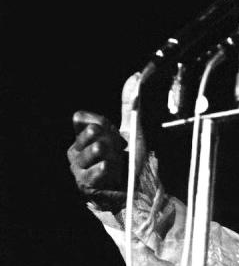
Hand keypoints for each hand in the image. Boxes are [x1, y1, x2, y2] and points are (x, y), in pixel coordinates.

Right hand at [66, 73, 146, 209]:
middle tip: (119, 151)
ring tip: (117, 163)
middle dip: (113, 139)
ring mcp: (77, 168)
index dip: (102, 122)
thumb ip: (130, 105)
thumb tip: (135, 76)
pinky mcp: (84, 184)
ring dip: (115, 155)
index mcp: (82, 136)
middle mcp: (75, 150)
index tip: (114, 133)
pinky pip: (100, 166)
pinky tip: (113, 173)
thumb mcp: (132, 128)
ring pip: (98, 147)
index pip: (81, 117)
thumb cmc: (130, 160)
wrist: (137, 189)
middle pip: (93, 130)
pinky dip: (112, 168)